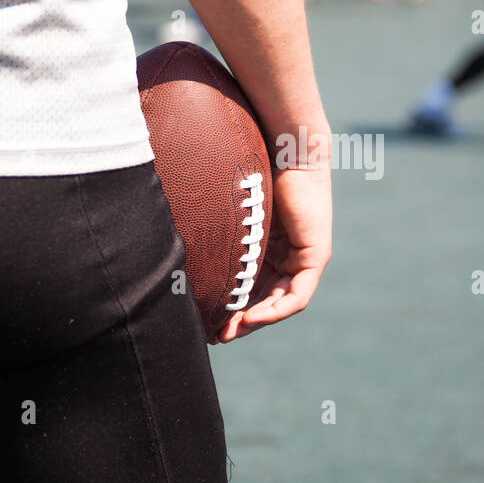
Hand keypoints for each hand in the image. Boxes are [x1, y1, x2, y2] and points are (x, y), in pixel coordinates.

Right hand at [212, 160, 331, 342]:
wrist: (284, 146)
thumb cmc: (248, 167)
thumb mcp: (227, 212)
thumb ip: (213, 233)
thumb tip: (168, 246)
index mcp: (265, 244)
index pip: (249, 286)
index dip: (229, 307)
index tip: (205, 321)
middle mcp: (285, 254)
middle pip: (264, 300)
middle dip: (239, 322)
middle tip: (214, 336)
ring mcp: (303, 257)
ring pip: (279, 303)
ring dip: (254, 322)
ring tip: (228, 333)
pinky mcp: (315, 256)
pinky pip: (297, 297)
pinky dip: (274, 311)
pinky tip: (250, 318)